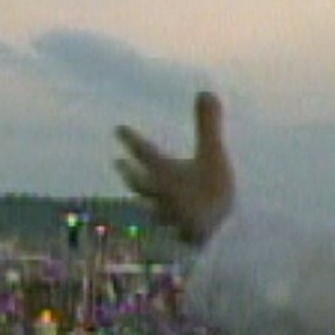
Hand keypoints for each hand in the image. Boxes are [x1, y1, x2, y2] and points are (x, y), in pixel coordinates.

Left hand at [113, 92, 236, 245]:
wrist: (216, 242)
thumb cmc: (210, 197)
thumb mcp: (213, 156)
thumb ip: (208, 126)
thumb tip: (205, 92)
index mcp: (164, 173)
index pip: (144, 153)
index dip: (132, 140)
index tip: (119, 130)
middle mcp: (159, 194)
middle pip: (139, 182)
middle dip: (129, 172)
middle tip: (118, 164)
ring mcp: (167, 217)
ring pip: (149, 206)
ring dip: (143, 198)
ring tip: (140, 198)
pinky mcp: (178, 235)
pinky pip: (166, 225)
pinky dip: (163, 221)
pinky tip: (168, 226)